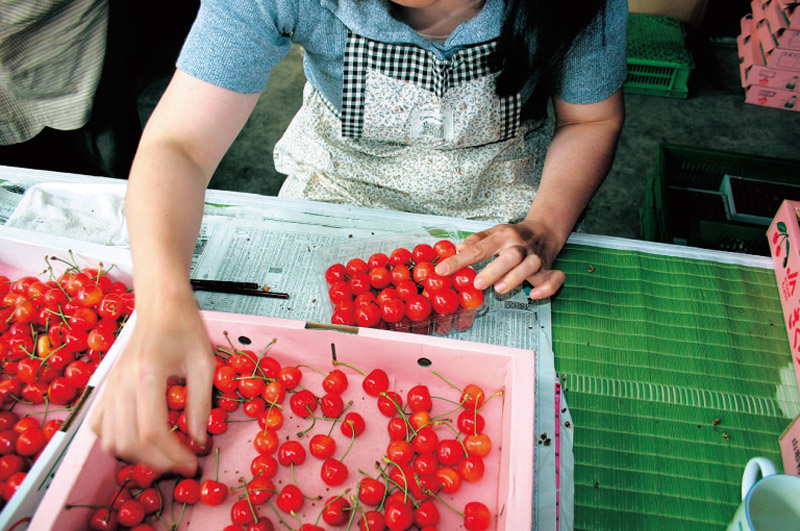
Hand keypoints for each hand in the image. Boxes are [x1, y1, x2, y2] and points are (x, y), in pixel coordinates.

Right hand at [89, 291, 214, 474]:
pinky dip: (116, 441)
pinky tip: (139, 439)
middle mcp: (121, 382)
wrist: (160, 304)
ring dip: (137, 455)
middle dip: (158, 461)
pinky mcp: (106, 387)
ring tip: (164, 454)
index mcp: (147, 374)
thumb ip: (201, 403)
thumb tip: (198, 439)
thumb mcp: (204, 362)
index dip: (172, 454)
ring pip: (110, 439)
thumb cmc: (185, 327)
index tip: (193, 460)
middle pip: (129, 441)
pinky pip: (99, 426)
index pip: (151, 430)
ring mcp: (109, 386)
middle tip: (182, 462)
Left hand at [434, 220, 565, 299]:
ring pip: (531, 266)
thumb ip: (476, 241)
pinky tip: (533, 295)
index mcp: (504, 235)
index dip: (460, 260)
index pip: (480, 248)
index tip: (442, 271)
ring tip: (499, 289)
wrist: (545, 230)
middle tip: (478, 283)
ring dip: (515, 278)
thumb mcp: (493, 232)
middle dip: (494, 270)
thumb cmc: (513, 235)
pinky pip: (554, 278)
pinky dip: (547, 288)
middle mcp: (521, 245)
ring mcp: (536, 257)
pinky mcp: (549, 268)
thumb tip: (458, 248)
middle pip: (510, 256)